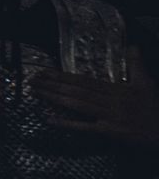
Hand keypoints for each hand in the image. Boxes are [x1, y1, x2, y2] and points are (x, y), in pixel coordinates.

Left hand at [38, 49, 158, 148]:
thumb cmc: (155, 107)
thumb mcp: (147, 83)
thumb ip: (137, 65)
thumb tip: (133, 46)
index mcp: (116, 89)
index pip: (83, 80)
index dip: (62, 76)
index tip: (45, 72)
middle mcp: (110, 100)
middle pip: (76, 90)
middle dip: (53, 85)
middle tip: (32, 80)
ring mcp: (108, 116)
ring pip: (77, 104)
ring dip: (55, 98)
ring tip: (36, 93)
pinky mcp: (109, 131)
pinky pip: (84, 126)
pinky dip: (66, 123)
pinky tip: (49, 119)